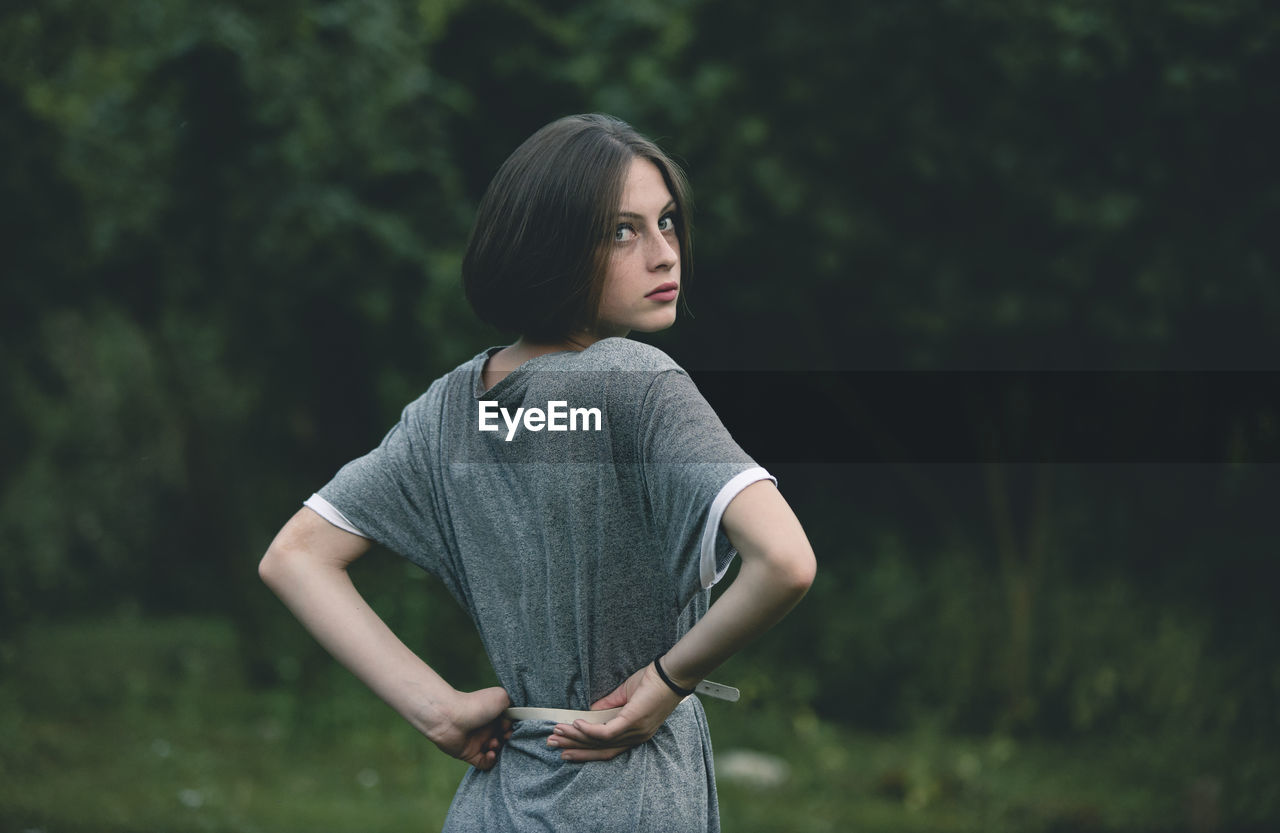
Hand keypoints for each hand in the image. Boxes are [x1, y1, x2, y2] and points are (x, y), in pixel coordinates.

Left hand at [425, 686, 512, 769]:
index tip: (511, 728)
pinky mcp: (469, 754)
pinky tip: (490, 754)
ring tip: (493, 744)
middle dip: (508, 741)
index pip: (509, 726)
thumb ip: (514, 706)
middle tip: (505, 738)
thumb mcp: (502, 697)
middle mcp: (486, 728)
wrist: (450, 717)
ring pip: (496, 752)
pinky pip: (484, 763)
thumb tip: (516, 717)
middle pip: (504, 740)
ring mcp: (478, 742)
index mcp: (494, 715)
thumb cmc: (477, 704)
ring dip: (499, 751)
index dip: (513, 729)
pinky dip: (490, 761)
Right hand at [547, 663, 683, 761]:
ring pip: (599, 741)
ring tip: (558, 732)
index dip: (584, 750)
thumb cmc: (653, 683)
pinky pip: (606, 731)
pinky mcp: (633, 721)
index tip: (565, 750)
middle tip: (553, 745)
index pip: (606, 750)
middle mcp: (635, 739)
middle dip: (574, 748)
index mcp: (634, 735)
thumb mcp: (626, 696)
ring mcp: (635, 732)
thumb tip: (590, 712)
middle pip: (599, 750)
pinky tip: (576, 724)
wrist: (671, 674)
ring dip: (576, 737)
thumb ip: (608, 706)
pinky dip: (589, 730)